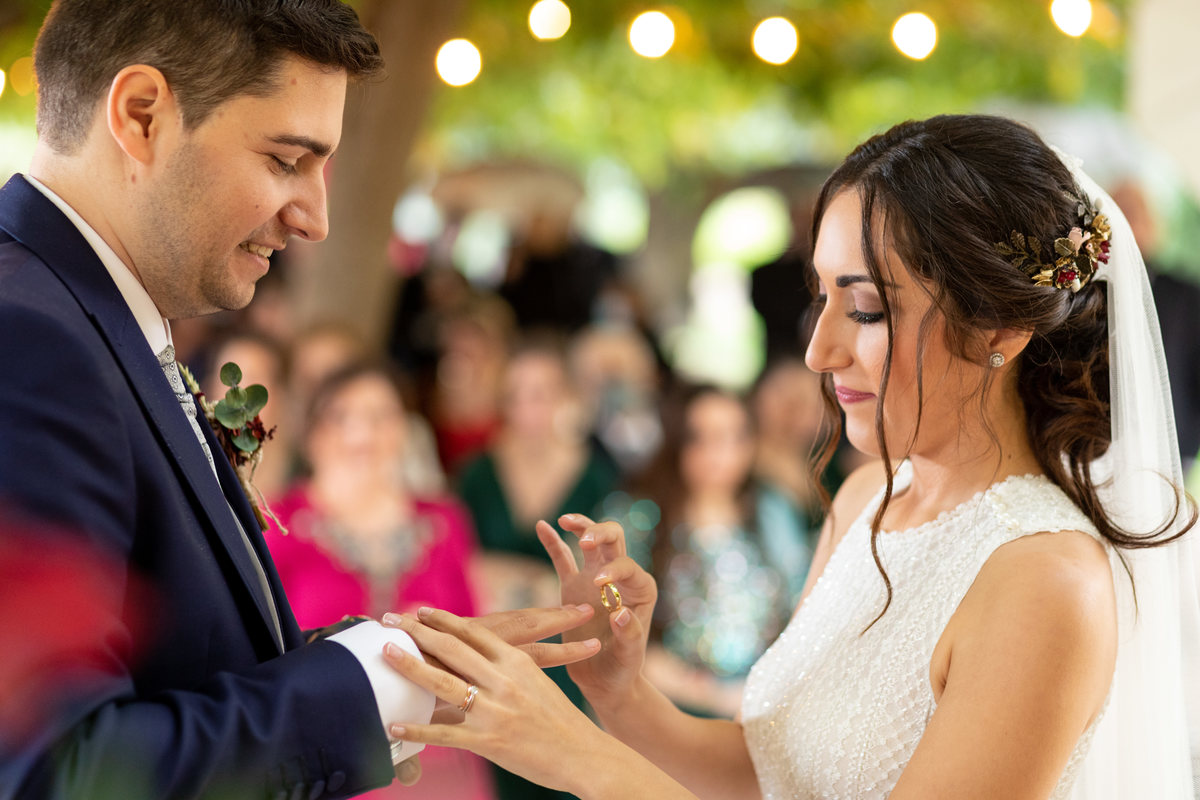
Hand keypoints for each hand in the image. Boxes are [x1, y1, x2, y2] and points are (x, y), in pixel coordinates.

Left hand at [382, 608, 606, 794]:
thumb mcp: (537, 684)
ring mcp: (494, 710)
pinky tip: (393, 727)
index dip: (444, 620)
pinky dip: (416, 731)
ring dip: (410, 666)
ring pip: (443, 683)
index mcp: (517, 663)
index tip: (421, 610)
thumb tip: (482, 664)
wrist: (583, 753)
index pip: (474, 633)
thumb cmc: (562, 720)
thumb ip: (509, 671)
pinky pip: (443, 734)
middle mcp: (503, 681)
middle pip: (453, 648)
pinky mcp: (488, 740)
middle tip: (391, 619)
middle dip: (418, 631)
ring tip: (386, 653)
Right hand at [536, 514, 656, 707]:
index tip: (598, 584)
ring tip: (564, 520)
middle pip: (614, 540)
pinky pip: (563, 558)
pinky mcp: (573, 586)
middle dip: (600, 533)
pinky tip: (542, 525)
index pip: (628, 567)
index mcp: (639, 591)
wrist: (604, 681)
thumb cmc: (622, 670)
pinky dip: (553, 541)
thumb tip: (620, 612)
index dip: (614, 569)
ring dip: (581, 526)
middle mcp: (619, 578)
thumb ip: (630, 635)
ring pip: (590, 542)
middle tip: (585, 541)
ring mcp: (594, 578)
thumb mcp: (629, 657)